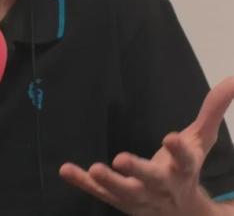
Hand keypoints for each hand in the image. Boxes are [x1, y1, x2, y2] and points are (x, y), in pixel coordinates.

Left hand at [59, 76, 233, 215]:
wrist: (181, 214)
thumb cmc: (186, 169)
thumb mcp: (200, 140)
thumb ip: (212, 110)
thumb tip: (231, 79)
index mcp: (183, 170)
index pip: (185, 160)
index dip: (179, 151)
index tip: (170, 137)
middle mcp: (162, 186)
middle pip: (152, 180)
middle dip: (139, 171)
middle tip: (121, 158)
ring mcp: (139, 197)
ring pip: (123, 192)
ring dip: (109, 181)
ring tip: (95, 168)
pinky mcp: (118, 200)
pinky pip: (98, 193)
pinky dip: (82, 182)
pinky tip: (65, 170)